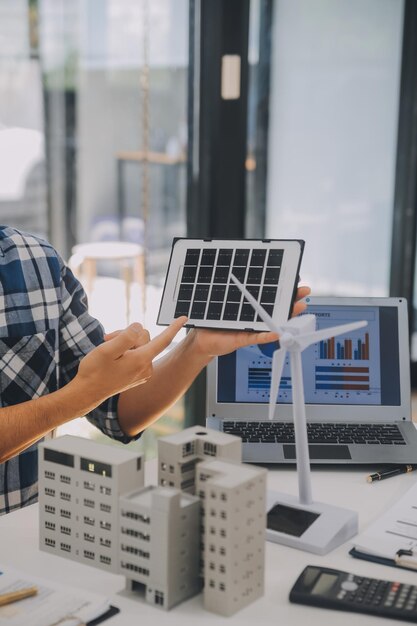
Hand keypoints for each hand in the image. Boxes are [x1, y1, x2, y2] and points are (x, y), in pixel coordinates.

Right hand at [76, 317, 186, 401]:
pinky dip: (126, 351)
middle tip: (107, 338)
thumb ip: (125, 337)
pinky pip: (137, 354)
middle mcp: (146, 367)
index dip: (174, 327)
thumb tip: (139, 327)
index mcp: (141, 360)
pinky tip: (113, 357)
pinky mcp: (139, 375)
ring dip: (124, 342)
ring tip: (107, 347)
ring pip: (140, 345)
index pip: (163, 340)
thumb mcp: (107, 350)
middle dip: (126, 334)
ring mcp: (143, 372)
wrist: (86, 392)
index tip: (185, 318)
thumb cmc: (95, 370)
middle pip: (144, 337)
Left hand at [189, 285, 310, 358]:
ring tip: (297, 308)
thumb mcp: (220, 302)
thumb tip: (231, 273)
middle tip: (303, 291)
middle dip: (291, 299)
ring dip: (286, 316)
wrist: (202, 340)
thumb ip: (228, 293)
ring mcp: (251, 329)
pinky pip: (258, 338)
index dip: (280, 288)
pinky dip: (267, 336)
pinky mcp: (245, 339)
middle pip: (276, 307)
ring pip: (272, 323)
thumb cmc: (211, 322)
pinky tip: (277, 333)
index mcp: (249, 307)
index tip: (293, 279)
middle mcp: (253, 317)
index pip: (267, 295)